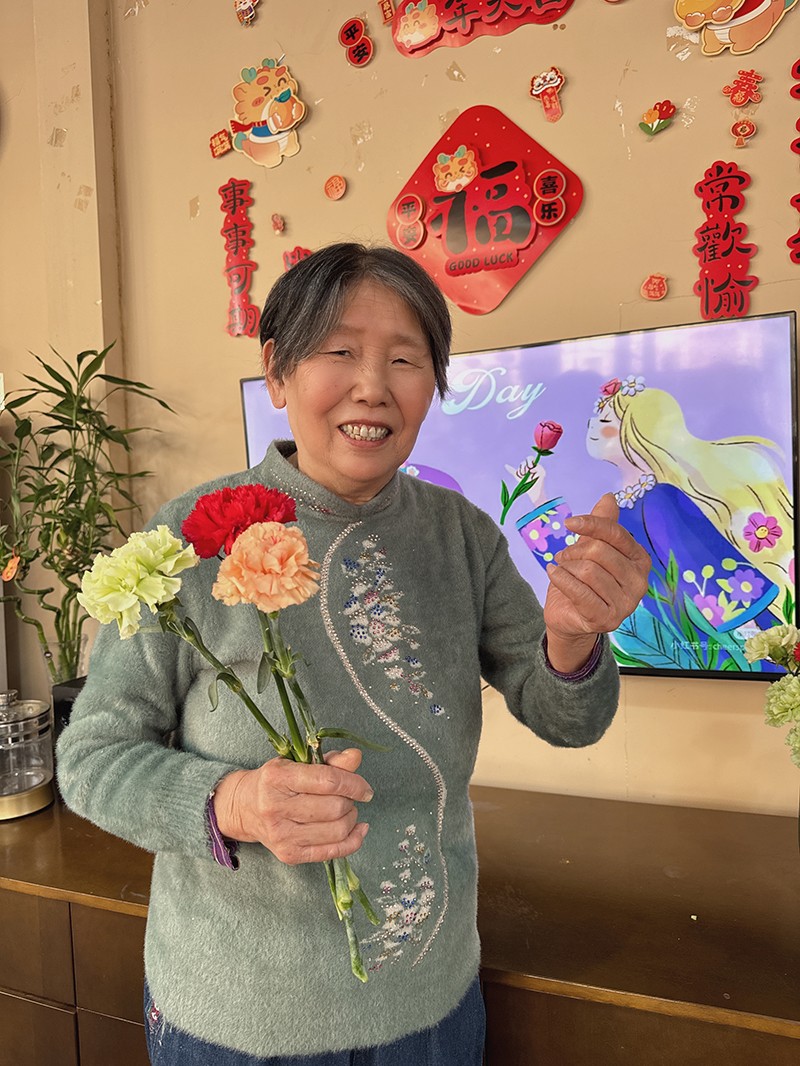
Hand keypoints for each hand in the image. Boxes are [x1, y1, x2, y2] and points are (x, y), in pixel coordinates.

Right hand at [212, 748, 372, 865]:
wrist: (244, 808)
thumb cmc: (275, 782)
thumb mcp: (297, 762)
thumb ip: (329, 761)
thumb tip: (355, 757)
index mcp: (277, 778)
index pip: (328, 781)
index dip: (354, 784)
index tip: (364, 788)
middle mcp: (276, 808)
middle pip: (334, 808)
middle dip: (350, 801)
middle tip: (348, 797)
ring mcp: (281, 835)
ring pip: (336, 831)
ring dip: (351, 819)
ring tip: (346, 810)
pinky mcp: (289, 854)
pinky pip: (332, 852)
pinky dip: (353, 841)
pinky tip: (357, 829)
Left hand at [543, 493, 649, 668]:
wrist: (570, 618)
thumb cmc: (582, 581)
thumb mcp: (590, 549)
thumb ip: (602, 525)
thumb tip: (609, 498)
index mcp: (639, 560)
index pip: (615, 534)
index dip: (591, 524)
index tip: (569, 523)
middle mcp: (639, 582)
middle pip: (600, 552)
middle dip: (575, 552)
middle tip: (564, 557)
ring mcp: (626, 604)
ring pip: (588, 571)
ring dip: (567, 568)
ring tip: (563, 572)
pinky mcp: (609, 620)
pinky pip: (580, 592)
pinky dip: (561, 580)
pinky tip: (554, 574)